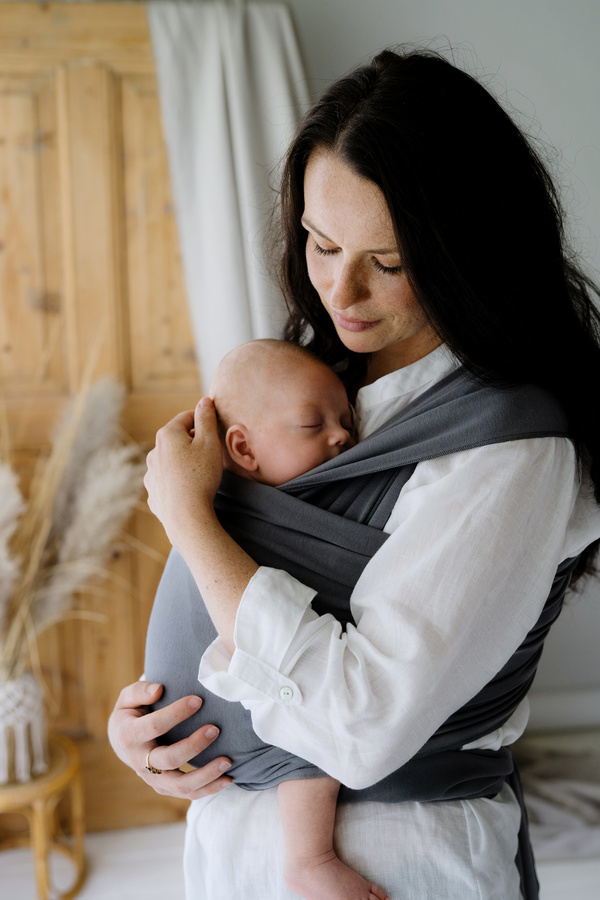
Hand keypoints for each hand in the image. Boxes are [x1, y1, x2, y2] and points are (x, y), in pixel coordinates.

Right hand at [108, 681, 232, 799]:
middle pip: (169, 759)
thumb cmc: (131, 713)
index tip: (198, 700)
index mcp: (129, 736)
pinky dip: (209, 789)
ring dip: (206, 775)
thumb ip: (140, 691)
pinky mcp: (164, 787)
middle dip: (194, 745)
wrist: (121, 742)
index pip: (155, 726)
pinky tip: (228, 779)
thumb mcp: (127, 698)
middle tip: (215, 729)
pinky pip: (188, 793)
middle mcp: (139, 761)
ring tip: (227, 761)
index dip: (176, 713)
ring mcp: (152, 778)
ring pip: (180, 785)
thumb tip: (158, 689)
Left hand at [144, 398, 222, 549]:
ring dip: (183, 461)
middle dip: (192, 442)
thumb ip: (206, 419)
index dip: (202, 420)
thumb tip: (204, 401)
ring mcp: (150, 473)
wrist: (187, 516)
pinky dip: (176, 480)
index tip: (214, 428)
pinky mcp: (153, 492)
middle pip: (176, 439)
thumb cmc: (201, 476)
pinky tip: (189, 489)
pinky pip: (166, 480)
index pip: (186, 417)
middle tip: (211, 453)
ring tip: (200, 473)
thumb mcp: (210, 442)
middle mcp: (153, 452)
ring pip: (169, 460)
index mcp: (167, 435)